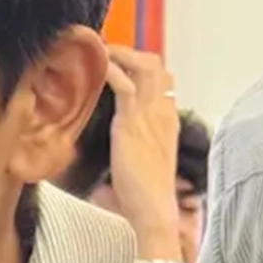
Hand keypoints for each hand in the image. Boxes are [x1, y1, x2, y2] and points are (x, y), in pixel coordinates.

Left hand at [103, 46, 184, 261]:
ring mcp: (151, 116)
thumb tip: (112, 135)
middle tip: (102, 52)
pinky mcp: (133, 124)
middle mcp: (163, 112)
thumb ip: (131, 140)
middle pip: (156, 65)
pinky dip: (110, 70)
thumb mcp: (141, 157)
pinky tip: (94, 68)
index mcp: (167, 119)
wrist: (153, 210)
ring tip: (95, 51)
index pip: (162, 78)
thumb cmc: (143, 192)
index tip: (115, 60)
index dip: (139, 64)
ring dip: (118, 53)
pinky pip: (125, 84)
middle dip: (129, 52)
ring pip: (145, 66)